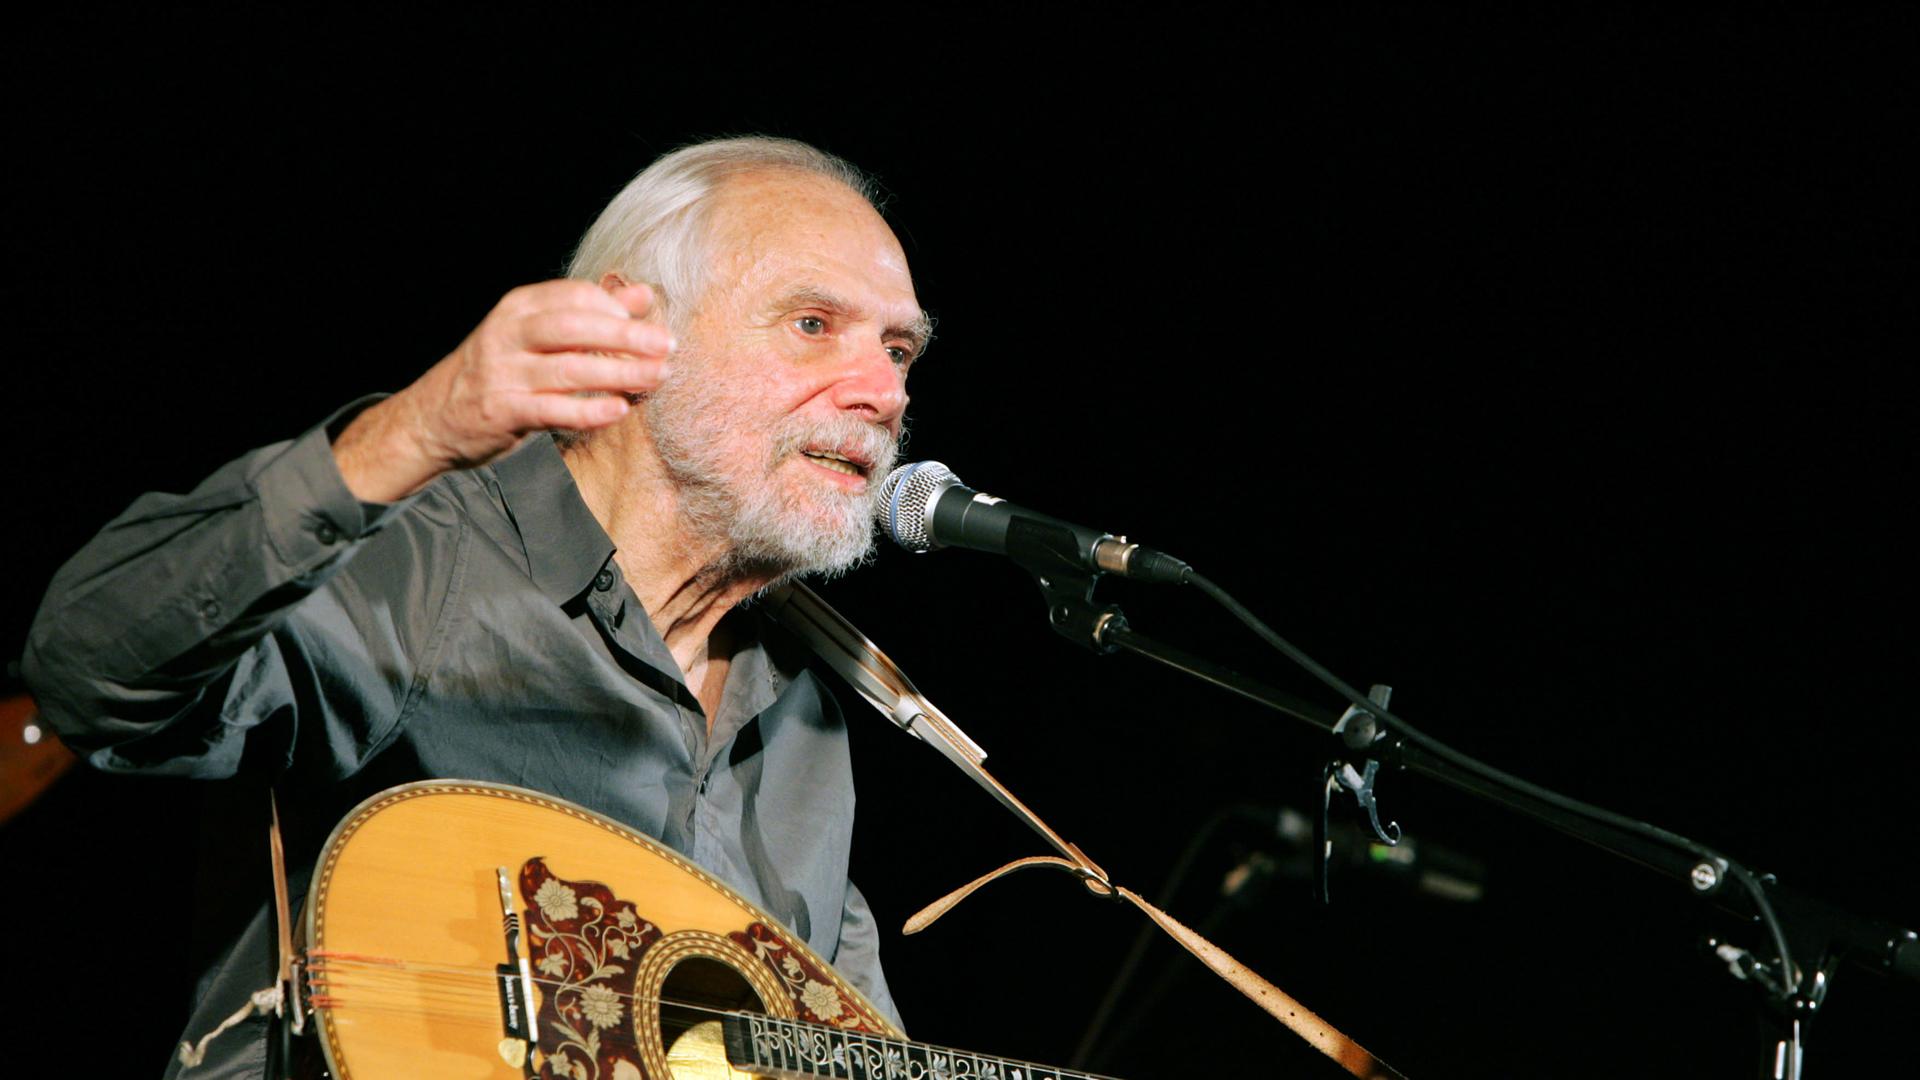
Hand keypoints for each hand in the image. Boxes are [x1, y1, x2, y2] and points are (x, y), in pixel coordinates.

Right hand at [333, 280, 670, 500]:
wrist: (434, 418)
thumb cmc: (499, 371)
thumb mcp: (536, 334)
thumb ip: (590, 314)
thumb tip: (643, 294)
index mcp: (518, 308)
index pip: (575, 296)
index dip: (616, 309)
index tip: (651, 325)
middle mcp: (508, 334)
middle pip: (575, 326)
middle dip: (625, 335)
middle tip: (666, 345)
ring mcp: (503, 373)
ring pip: (569, 368)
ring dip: (618, 373)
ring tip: (655, 378)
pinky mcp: (503, 411)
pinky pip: (553, 410)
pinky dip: (589, 410)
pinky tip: (618, 410)